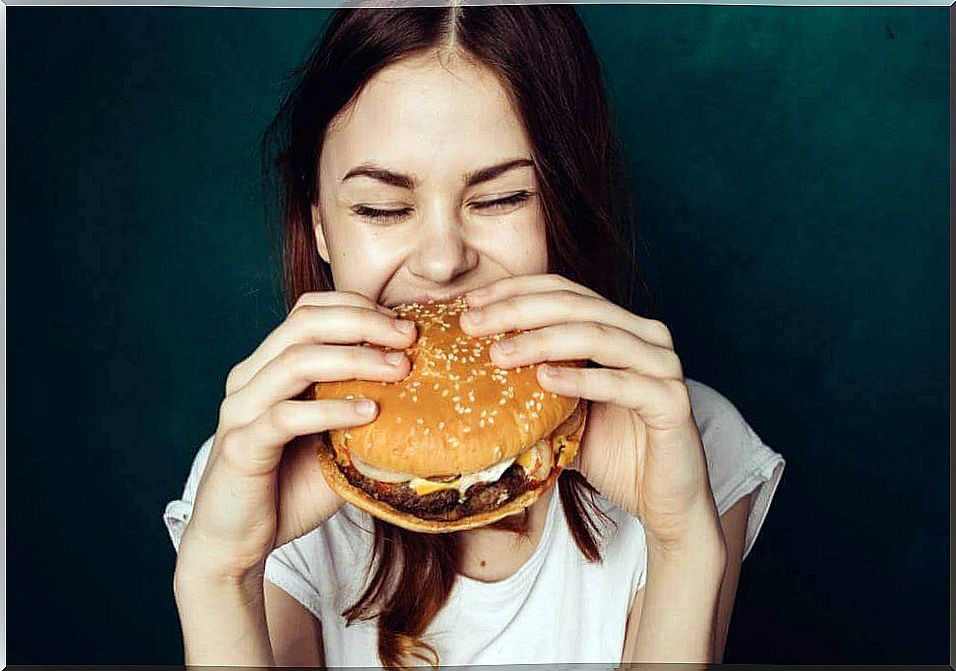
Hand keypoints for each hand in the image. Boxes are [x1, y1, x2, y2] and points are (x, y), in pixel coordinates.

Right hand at [176, 291, 416, 580]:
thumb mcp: (335, 441)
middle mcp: (250, 378)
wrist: (238, 545)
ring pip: (296, 362)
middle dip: (363, 322)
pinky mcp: (241, 446)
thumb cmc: (289, 489)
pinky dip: (331, 410)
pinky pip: (286, 417)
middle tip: (410, 337)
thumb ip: (362, 411)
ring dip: (355, 360)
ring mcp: (241, 410)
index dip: (357, 306)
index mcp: (268, 367)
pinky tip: (369, 413)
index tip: (403, 322)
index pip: (309, 311)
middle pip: (304, 323)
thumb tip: (426, 394)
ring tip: (399, 369)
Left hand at [460, 274, 721, 551]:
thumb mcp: (562, 412)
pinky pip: (623, 384)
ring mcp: (664, 366)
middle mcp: (646, 336)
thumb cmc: (613, 453)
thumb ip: (533, 385)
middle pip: (576, 306)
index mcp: (621, 327)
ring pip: (597, 336)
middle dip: (518, 311)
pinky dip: (582, 379)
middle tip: (472, 324)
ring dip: (542, 341)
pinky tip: (544, 379)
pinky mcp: (673, 402)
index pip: (564, 291)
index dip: (516, 291)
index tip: (471, 303)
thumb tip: (469, 369)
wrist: (662, 502)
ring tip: (499, 353)